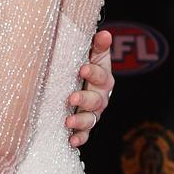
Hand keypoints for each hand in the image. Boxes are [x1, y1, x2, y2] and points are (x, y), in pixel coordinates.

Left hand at [66, 29, 114, 147]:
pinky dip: (79, 137)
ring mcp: (93, 112)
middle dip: (84, 99)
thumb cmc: (82, 63)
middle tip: (71, 98)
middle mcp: (100, 96)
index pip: (101, 75)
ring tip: (68, 121)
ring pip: (91, 118)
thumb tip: (105, 33)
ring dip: (81, 121)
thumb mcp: (90, 53)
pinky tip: (71, 140)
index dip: (93, 72)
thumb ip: (97, 45)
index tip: (81, 69)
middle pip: (96, 100)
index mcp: (102, 77)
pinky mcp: (84, 125)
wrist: (78, 80)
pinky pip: (84, 134)